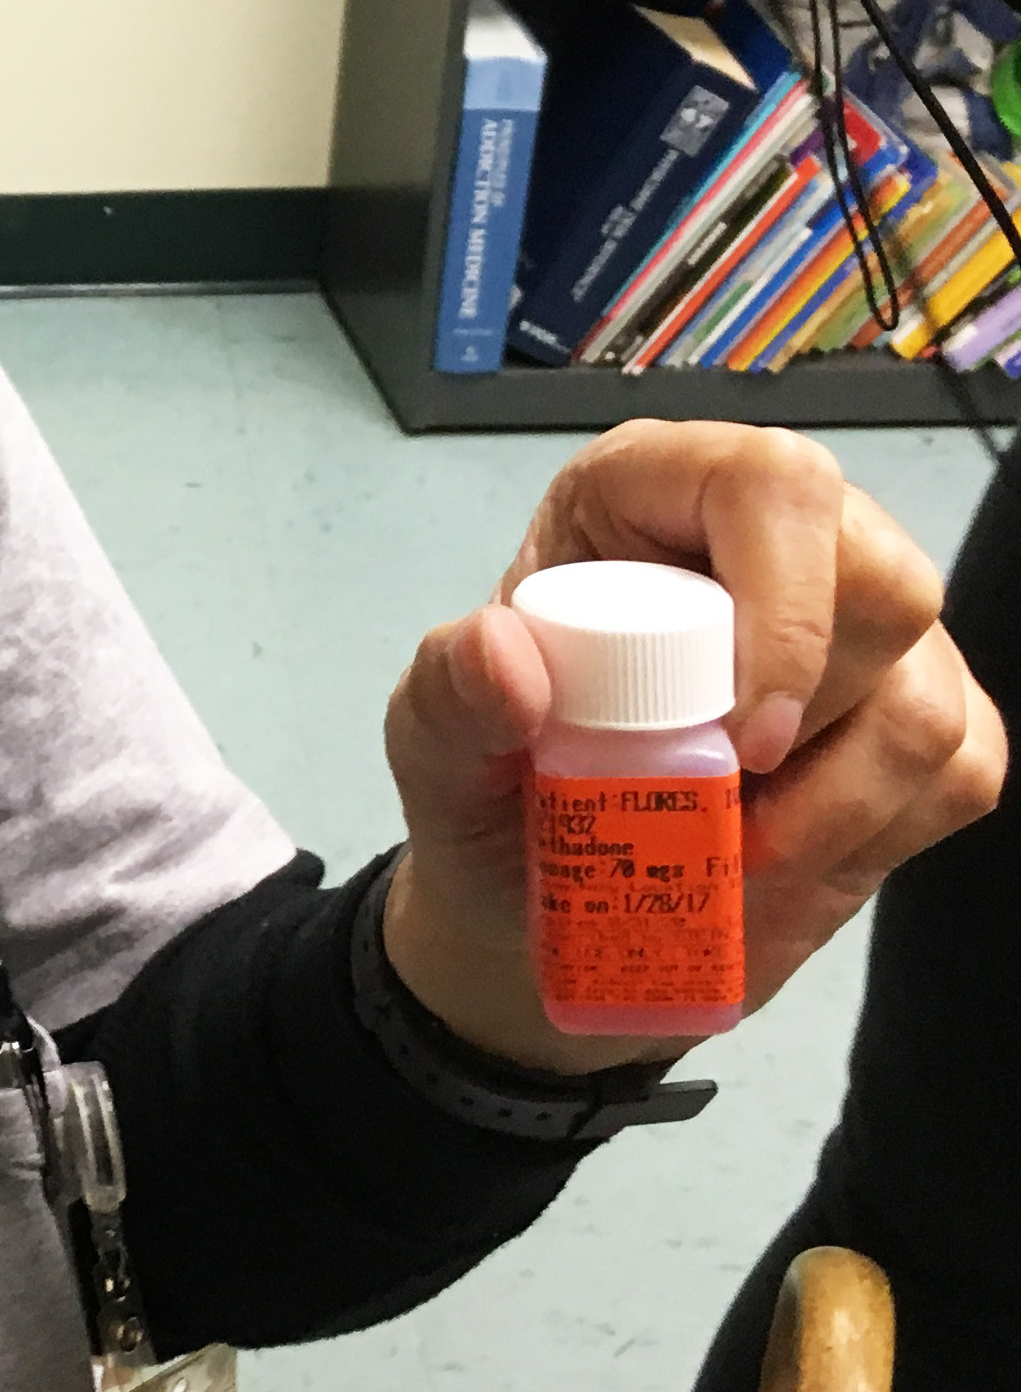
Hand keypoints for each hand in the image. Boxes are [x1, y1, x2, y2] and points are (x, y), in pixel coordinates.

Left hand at [380, 421, 1000, 1072]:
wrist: (539, 907)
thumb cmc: (489, 795)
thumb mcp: (431, 751)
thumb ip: (447, 698)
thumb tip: (499, 650)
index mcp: (649, 496)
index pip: (770, 484)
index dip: (784, 605)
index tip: (740, 737)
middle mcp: (775, 539)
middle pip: (884, 586)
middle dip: (811, 724)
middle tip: (715, 802)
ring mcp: (861, 631)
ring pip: (928, 696)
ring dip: (838, 807)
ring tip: (729, 849)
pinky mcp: (918, 717)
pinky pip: (962, 768)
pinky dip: (874, 838)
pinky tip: (780, 857)